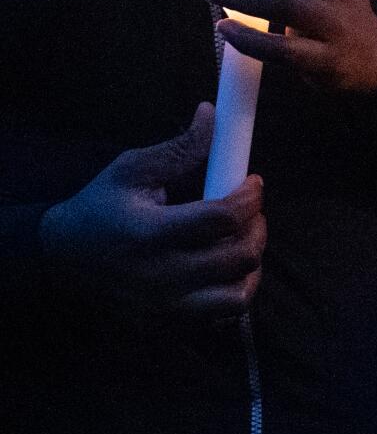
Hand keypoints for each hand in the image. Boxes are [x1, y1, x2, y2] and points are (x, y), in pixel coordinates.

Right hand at [39, 104, 266, 323]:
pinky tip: (229, 262)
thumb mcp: (133, 169)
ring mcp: (166, 305)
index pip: (221, 220)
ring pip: (239, 293)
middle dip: (257, 225)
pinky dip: (239, 286)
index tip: (254, 181)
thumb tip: (215, 114)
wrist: (63, 255)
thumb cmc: (101, 205)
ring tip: (241, 235)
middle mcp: (160, 277)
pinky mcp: (170, 319)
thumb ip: (181, 147)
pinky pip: (225, 311)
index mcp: (149, 235)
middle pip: (239, 257)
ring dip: (252, 260)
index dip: (249, 197)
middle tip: (249, 208)